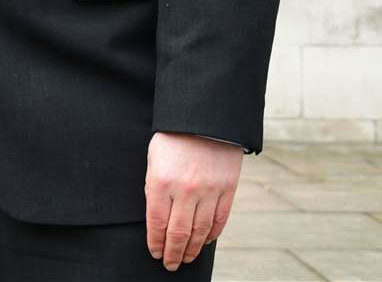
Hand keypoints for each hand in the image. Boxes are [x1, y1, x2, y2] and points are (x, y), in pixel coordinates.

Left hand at [144, 132, 241, 270]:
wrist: (205, 117)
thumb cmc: (173, 138)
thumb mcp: (153, 159)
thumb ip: (154, 188)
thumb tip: (157, 218)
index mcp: (161, 182)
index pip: (157, 223)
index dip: (156, 242)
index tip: (155, 253)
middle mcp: (185, 190)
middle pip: (179, 233)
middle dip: (173, 253)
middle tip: (170, 264)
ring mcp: (209, 191)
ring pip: (200, 231)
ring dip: (192, 249)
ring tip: (186, 258)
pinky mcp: (228, 189)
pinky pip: (219, 220)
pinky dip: (211, 235)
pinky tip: (205, 242)